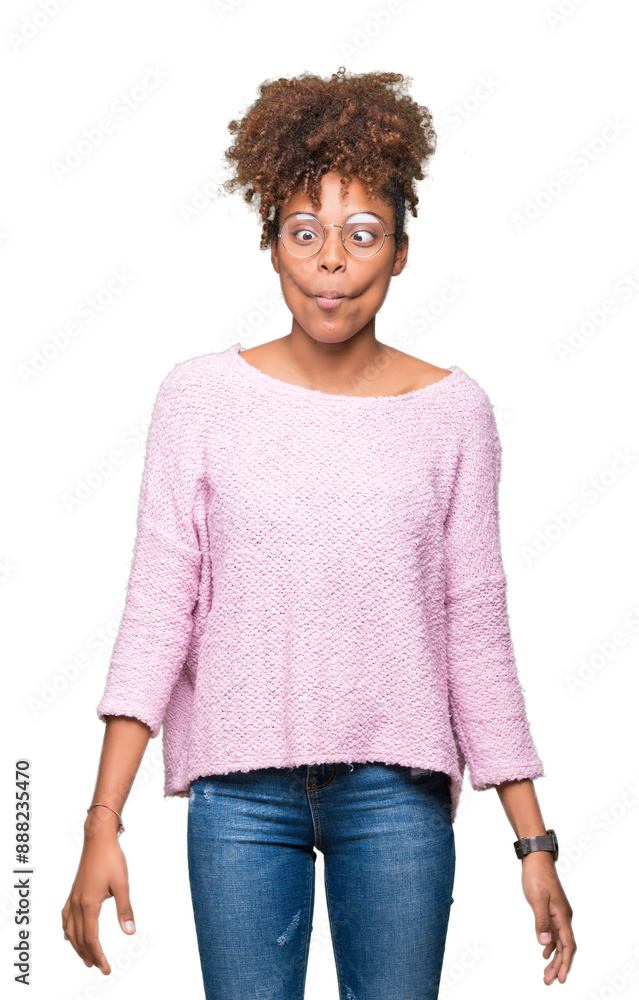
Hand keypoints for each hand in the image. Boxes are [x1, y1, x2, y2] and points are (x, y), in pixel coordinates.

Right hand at [61, 827, 135, 974]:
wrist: (98, 839)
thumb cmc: (110, 858)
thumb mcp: (122, 884)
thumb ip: (125, 909)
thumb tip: (129, 931)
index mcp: (88, 904)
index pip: (91, 938)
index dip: (98, 955)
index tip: (105, 968)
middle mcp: (77, 903)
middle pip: (79, 937)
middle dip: (88, 954)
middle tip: (98, 967)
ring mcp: (74, 897)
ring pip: (70, 929)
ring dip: (77, 945)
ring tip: (85, 956)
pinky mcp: (74, 891)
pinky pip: (66, 916)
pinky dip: (67, 929)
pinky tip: (68, 934)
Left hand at [521, 853, 575, 984]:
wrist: (537, 859)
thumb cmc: (537, 876)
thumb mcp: (537, 899)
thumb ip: (541, 921)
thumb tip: (544, 943)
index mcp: (562, 916)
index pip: (568, 945)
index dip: (565, 963)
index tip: (560, 979)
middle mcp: (564, 917)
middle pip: (565, 947)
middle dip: (558, 966)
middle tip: (548, 981)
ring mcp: (558, 914)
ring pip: (559, 941)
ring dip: (554, 958)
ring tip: (546, 973)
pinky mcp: (552, 910)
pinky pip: (555, 933)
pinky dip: (551, 945)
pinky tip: (545, 952)